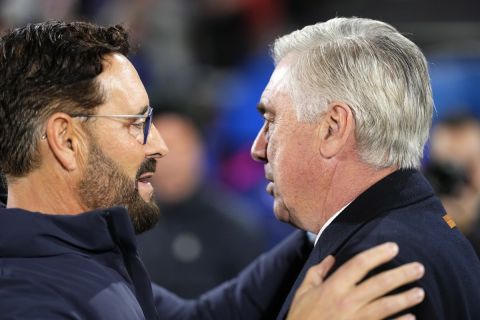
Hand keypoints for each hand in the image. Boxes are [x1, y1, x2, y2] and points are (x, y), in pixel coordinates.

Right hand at [287, 242, 424, 319]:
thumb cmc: (301, 317)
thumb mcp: (303, 292)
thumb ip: (317, 273)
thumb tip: (331, 258)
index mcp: (333, 287)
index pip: (359, 264)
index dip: (378, 254)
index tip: (393, 247)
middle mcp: (347, 301)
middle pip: (379, 283)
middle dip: (401, 274)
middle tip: (419, 268)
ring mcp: (356, 319)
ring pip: (386, 306)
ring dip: (405, 298)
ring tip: (420, 292)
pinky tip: (412, 318)